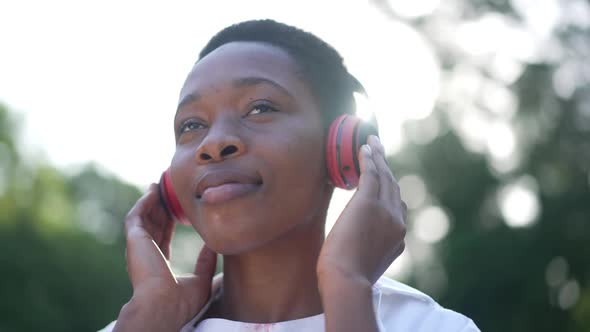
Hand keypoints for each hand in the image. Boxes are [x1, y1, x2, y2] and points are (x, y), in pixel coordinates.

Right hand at [114, 184, 216, 331]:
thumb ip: (206, 260)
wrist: (165, 305)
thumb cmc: (182, 301)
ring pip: (143, 217)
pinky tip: (152, 191)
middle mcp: (145, 255)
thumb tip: (215, 244)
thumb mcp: (201, 278)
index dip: (169, 221)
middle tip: (168, 189)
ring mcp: (138, 247)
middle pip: (152, 223)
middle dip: (159, 206)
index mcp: (158, 265)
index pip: (163, 237)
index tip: (178, 209)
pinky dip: (143, 202)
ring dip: (150, 200)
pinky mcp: (134, 239)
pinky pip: (136, 215)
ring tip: (160, 184)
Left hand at [317, 135, 406, 286]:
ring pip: (385, 176)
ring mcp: (385, 211)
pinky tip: (364, 147)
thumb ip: (367, 249)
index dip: (390, 190)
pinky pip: (371, 174)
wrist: (347, 281)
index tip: (384, 179)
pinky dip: (369, 158)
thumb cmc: (347, 279)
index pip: (397, 207)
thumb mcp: (364, 263)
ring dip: (378, 156)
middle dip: (386, 167)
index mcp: (398, 238)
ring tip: (372, 141)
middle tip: (379, 150)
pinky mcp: (369, 203)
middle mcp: (397, 222)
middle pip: (394, 187)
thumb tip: (356, 244)